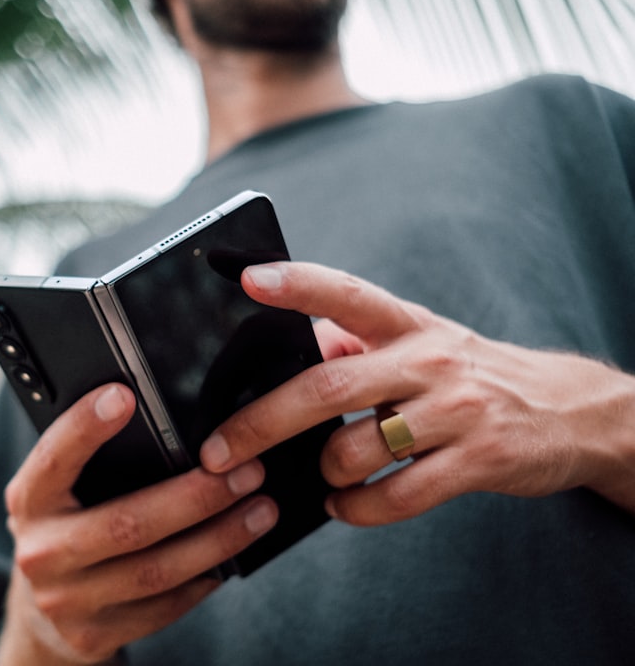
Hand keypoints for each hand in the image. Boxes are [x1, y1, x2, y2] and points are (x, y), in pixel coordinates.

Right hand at [0, 383, 277, 664]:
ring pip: (156, 571)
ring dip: (218, 539)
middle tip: (246, 471)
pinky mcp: (94, 636)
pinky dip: (204, 579)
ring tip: (259, 510)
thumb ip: (92, 461)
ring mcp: (66, 601)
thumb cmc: (64, 527)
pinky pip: (164, 606)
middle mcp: (41, 552)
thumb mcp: (60, 491)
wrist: (40, 610)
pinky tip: (232, 554)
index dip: (84, 428)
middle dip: (196, 497)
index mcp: (29, 500)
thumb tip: (162, 420)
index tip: (124, 395)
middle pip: (126, 524)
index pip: (53, 459)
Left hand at [198, 262, 634, 524]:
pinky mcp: (478, 461)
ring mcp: (456, 411)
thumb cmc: (469, 375)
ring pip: (357, 449)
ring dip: (322, 472)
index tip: (248, 279)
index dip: (296, 284)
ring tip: (318, 476)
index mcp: (407, 324)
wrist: (569, 411)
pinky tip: (344, 504)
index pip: (345, 293)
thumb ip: (356, 343)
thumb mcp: (418, 343)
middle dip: (261, 423)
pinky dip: (355, 509)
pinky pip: (396, 497)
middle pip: (327, 387)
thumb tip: (292, 349)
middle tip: (218, 452)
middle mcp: (429, 360)